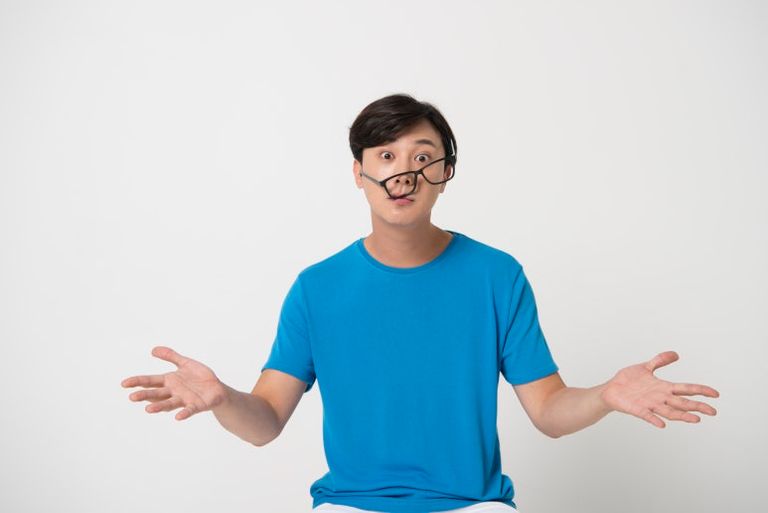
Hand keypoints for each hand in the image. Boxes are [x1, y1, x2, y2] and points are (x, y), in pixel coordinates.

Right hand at [121, 346, 226, 420]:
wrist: (217, 388)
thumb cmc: (199, 377)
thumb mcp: (185, 363)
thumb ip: (171, 356)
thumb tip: (153, 349)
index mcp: (169, 381)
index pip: (150, 381)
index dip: (138, 382)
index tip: (124, 383)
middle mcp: (173, 392)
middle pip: (156, 394)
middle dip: (145, 395)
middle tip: (132, 397)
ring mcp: (184, 400)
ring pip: (169, 403)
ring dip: (159, 407)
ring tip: (148, 409)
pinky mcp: (197, 405)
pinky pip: (189, 410)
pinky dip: (184, 413)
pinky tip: (178, 417)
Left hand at [600, 351, 719, 427]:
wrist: (610, 390)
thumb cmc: (627, 381)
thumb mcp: (645, 367)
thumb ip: (660, 361)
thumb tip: (676, 354)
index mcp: (663, 388)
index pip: (686, 389)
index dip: (700, 390)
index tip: (716, 394)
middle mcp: (660, 398)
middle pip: (682, 403)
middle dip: (698, 406)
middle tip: (713, 412)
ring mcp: (649, 405)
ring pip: (669, 412)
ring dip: (682, 416)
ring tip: (696, 419)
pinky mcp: (637, 409)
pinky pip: (647, 416)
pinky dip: (654, 419)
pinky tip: (662, 424)